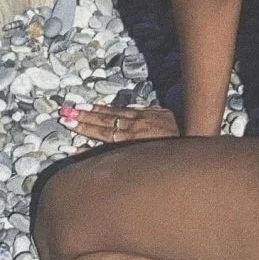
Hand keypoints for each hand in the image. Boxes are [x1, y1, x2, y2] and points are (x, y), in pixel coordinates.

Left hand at [58, 102, 179, 145]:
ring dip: (85, 128)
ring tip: (68, 123)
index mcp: (140, 116)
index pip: (112, 111)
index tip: (79, 106)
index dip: (95, 109)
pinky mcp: (133, 152)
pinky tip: (77, 151)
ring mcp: (132, 140)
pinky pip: (108, 151)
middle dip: (84, 116)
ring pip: (103, 132)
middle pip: (104, 120)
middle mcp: (134, 125)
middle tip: (65, 113)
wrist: (193, 145)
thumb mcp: (166, 115)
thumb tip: (131, 108)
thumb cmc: (180, 132)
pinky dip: (91, 151)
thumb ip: (149, 111)